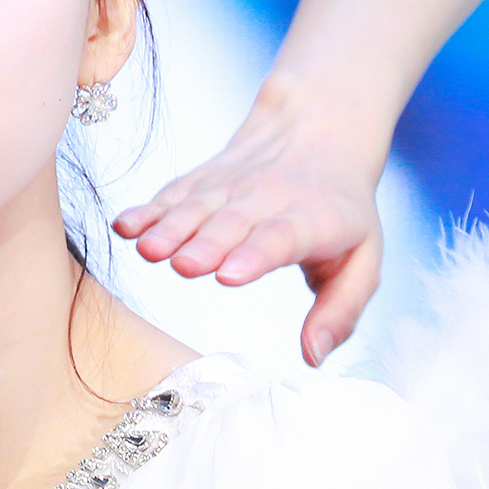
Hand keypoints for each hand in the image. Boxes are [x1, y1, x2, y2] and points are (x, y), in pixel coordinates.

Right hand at [113, 85, 386, 366]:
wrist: (320, 130)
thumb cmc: (342, 212)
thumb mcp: (363, 261)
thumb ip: (341, 312)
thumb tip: (313, 358)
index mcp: (310, 222)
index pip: (280, 238)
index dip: (255, 254)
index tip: (230, 274)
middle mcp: (265, 201)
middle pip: (231, 224)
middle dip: (206, 245)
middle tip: (185, 266)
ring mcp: (229, 189)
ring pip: (196, 208)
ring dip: (170, 229)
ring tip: (147, 249)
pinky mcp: (201, 183)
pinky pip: (172, 196)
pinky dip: (147, 210)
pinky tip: (125, 226)